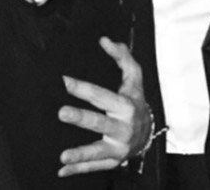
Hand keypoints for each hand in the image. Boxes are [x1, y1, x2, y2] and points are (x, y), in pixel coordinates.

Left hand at [57, 37, 150, 176]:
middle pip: (100, 122)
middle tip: (61, 112)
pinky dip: (79, 170)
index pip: (101, 95)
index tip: (64, 81)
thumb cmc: (135, 101)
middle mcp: (123, 128)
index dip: (83, 88)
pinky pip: (95, 167)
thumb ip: (122, 57)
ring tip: (63, 156)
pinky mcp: (113, 161)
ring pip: (98, 151)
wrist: (149, 132)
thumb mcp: (134, 78)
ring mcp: (118, 147)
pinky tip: (61, 170)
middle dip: (81, 118)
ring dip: (80, 155)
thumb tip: (105, 39)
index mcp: (126, 106)